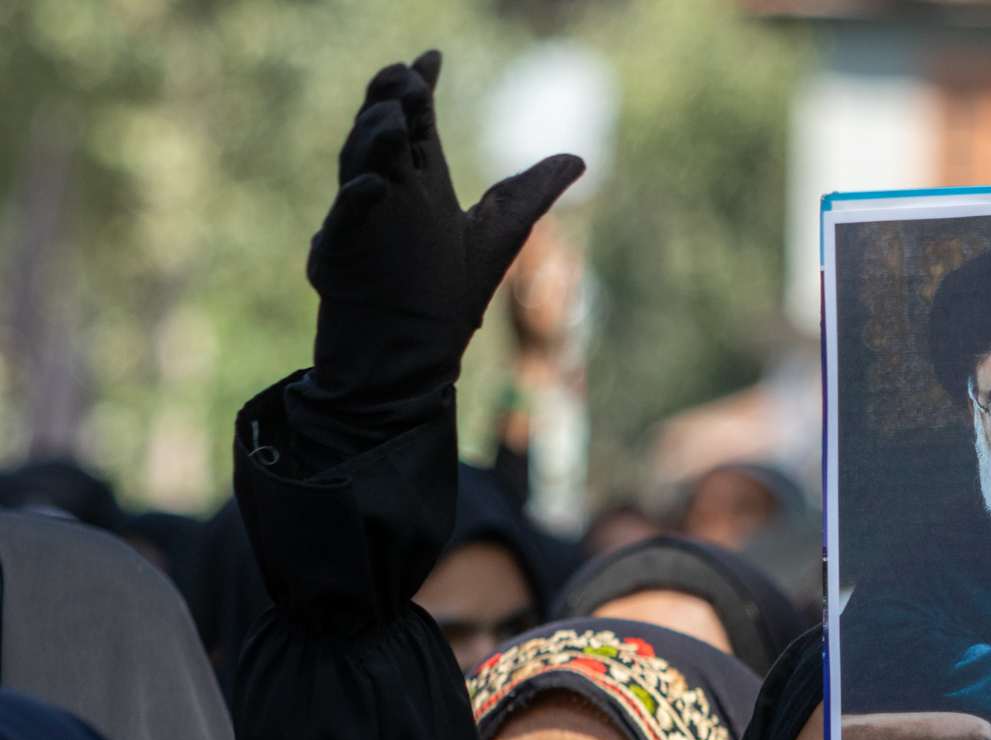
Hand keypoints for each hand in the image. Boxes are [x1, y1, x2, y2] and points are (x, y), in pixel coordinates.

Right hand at [307, 50, 584, 405]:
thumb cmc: (448, 296)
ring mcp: (360, 222)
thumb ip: (533, 192)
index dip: (420, 88)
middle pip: (383, 133)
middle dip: (392, 102)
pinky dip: (357, 202)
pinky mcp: (340, 258)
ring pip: (357, 166)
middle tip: (408, 78)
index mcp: (421, 183)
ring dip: (373, 140)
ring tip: (394, 120)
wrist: (411, 358)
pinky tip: (375, 186)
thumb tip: (579, 158)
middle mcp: (388, 194)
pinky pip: (343, 223)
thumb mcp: (500, 235)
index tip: (430, 58)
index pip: (416, 124)